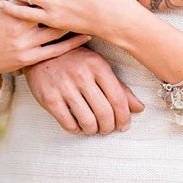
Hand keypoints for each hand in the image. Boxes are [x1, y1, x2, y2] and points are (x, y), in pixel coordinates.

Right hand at [0, 0, 90, 77]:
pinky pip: (56, 50)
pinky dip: (73, 43)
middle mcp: (20, 29)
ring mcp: (26, 45)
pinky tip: (85, 34)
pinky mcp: (30, 59)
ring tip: (89, 10)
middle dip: (66, 0)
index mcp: (10, 11)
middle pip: (51, 10)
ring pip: (57, 31)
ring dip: (74, 20)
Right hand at [23, 46, 145, 134]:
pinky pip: (68, 123)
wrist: (44, 52)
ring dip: (93, 130)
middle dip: (109, 127)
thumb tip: (139, 108)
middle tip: (108, 129)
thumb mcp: (100, 67)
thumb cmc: (77, 61)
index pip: (118, 98)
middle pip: (104, 112)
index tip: (124, 125)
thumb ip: (120, 87)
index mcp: (98, 66)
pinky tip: (79, 126)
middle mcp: (82, 76)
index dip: (124, 116)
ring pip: (87, 120)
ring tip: (94, 129)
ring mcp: (64, 88)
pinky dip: (76, 130)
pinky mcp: (49, 99)